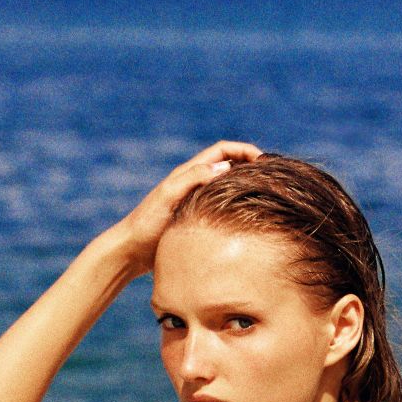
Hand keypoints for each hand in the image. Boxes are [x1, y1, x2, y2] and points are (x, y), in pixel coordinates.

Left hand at [114, 140, 262, 276]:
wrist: (130, 250)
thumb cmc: (147, 224)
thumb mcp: (169, 198)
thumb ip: (194, 179)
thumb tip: (225, 167)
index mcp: (188, 173)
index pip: (223, 150)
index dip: (244, 150)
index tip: (264, 161)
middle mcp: (192, 183)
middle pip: (227, 164)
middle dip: (249, 164)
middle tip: (271, 177)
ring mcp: (194, 200)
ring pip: (225, 184)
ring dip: (244, 183)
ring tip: (265, 195)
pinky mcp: (194, 218)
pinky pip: (220, 204)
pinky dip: (235, 203)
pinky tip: (245, 218)